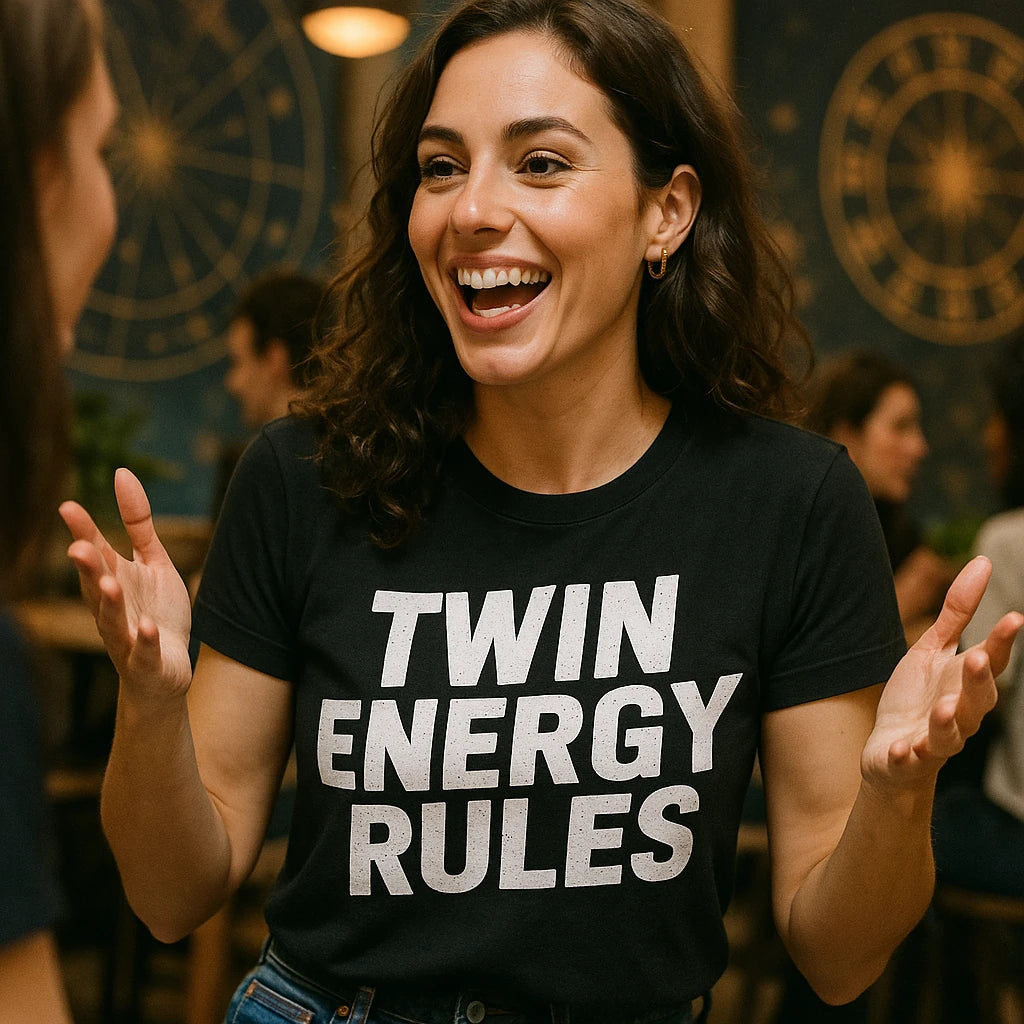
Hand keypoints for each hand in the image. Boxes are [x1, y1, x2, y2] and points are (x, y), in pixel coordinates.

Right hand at [59, 468, 192, 703]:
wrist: (167, 671)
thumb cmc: (155, 613)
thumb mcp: (153, 563)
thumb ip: (138, 523)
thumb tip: (121, 473)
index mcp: (115, 581)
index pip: (96, 554)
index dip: (83, 532)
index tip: (68, 507)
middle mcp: (114, 608)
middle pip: (96, 587)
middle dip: (87, 568)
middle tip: (78, 547)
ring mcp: (126, 637)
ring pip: (111, 621)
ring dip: (109, 603)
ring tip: (109, 583)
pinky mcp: (146, 662)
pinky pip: (142, 652)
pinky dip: (143, 640)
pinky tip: (146, 627)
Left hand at [862, 555, 1022, 791]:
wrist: (888, 753)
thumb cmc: (917, 699)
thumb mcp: (931, 650)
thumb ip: (958, 613)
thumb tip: (983, 561)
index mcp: (966, 684)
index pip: (991, 661)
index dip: (1001, 642)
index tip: (1014, 618)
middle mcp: (959, 714)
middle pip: (977, 700)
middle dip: (979, 681)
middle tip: (977, 659)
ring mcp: (934, 740)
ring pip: (949, 735)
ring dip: (948, 723)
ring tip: (945, 709)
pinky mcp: (905, 760)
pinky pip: (908, 760)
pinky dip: (904, 755)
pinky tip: (899, 749)